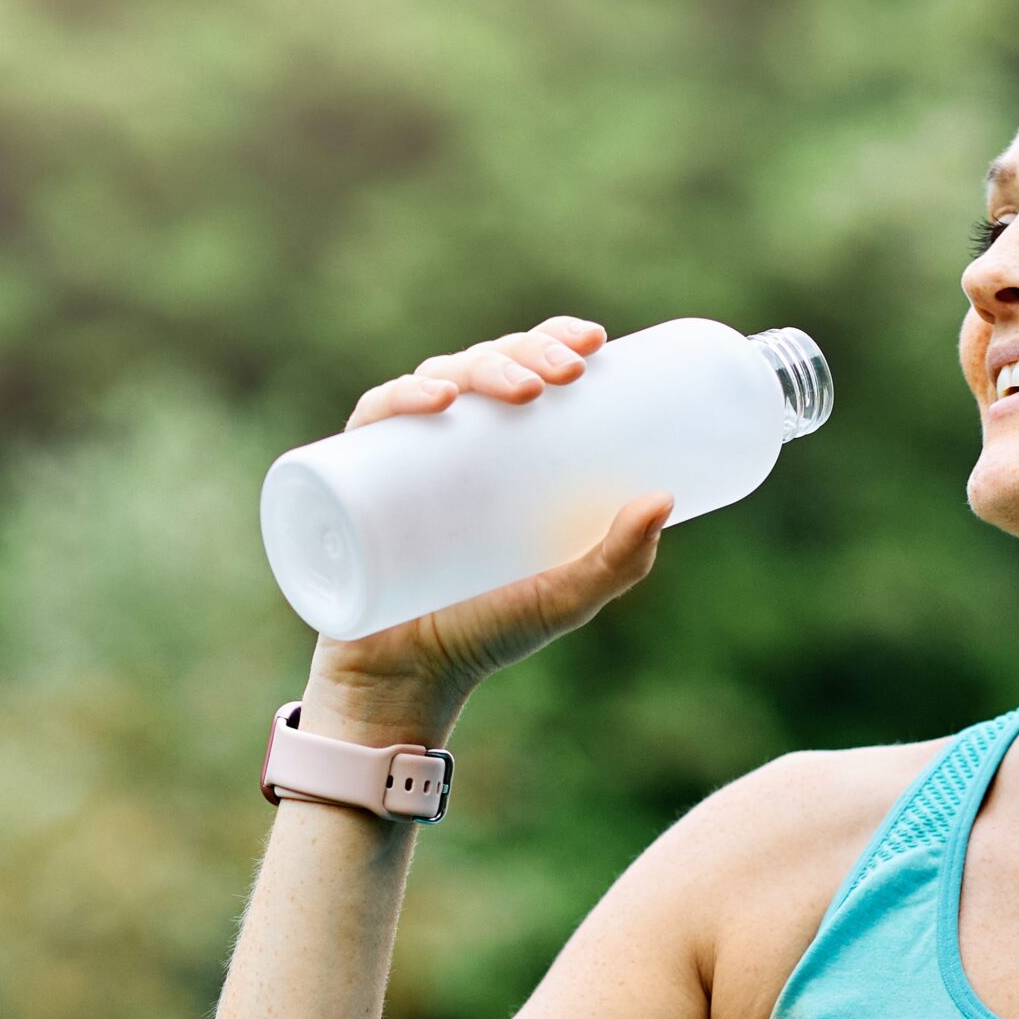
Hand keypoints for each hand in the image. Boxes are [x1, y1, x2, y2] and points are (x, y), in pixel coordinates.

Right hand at [299, 318, 674, 742]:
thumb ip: (618, 560)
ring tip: (518, 388)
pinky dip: (400, 398)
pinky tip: (437, 398)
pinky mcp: (355, 478)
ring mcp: (403, 455)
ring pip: (438, 378)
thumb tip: (664, 498)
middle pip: (488, 365)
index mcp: (503, 451)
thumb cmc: (490, 630)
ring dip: (479, 365)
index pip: (526, 371)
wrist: (411, 679)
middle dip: (528, 351)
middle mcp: (452, 441)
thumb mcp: (566, 596)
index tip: (594, 342)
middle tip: (566, 375)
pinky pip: (373, 420)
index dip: (553, 340)